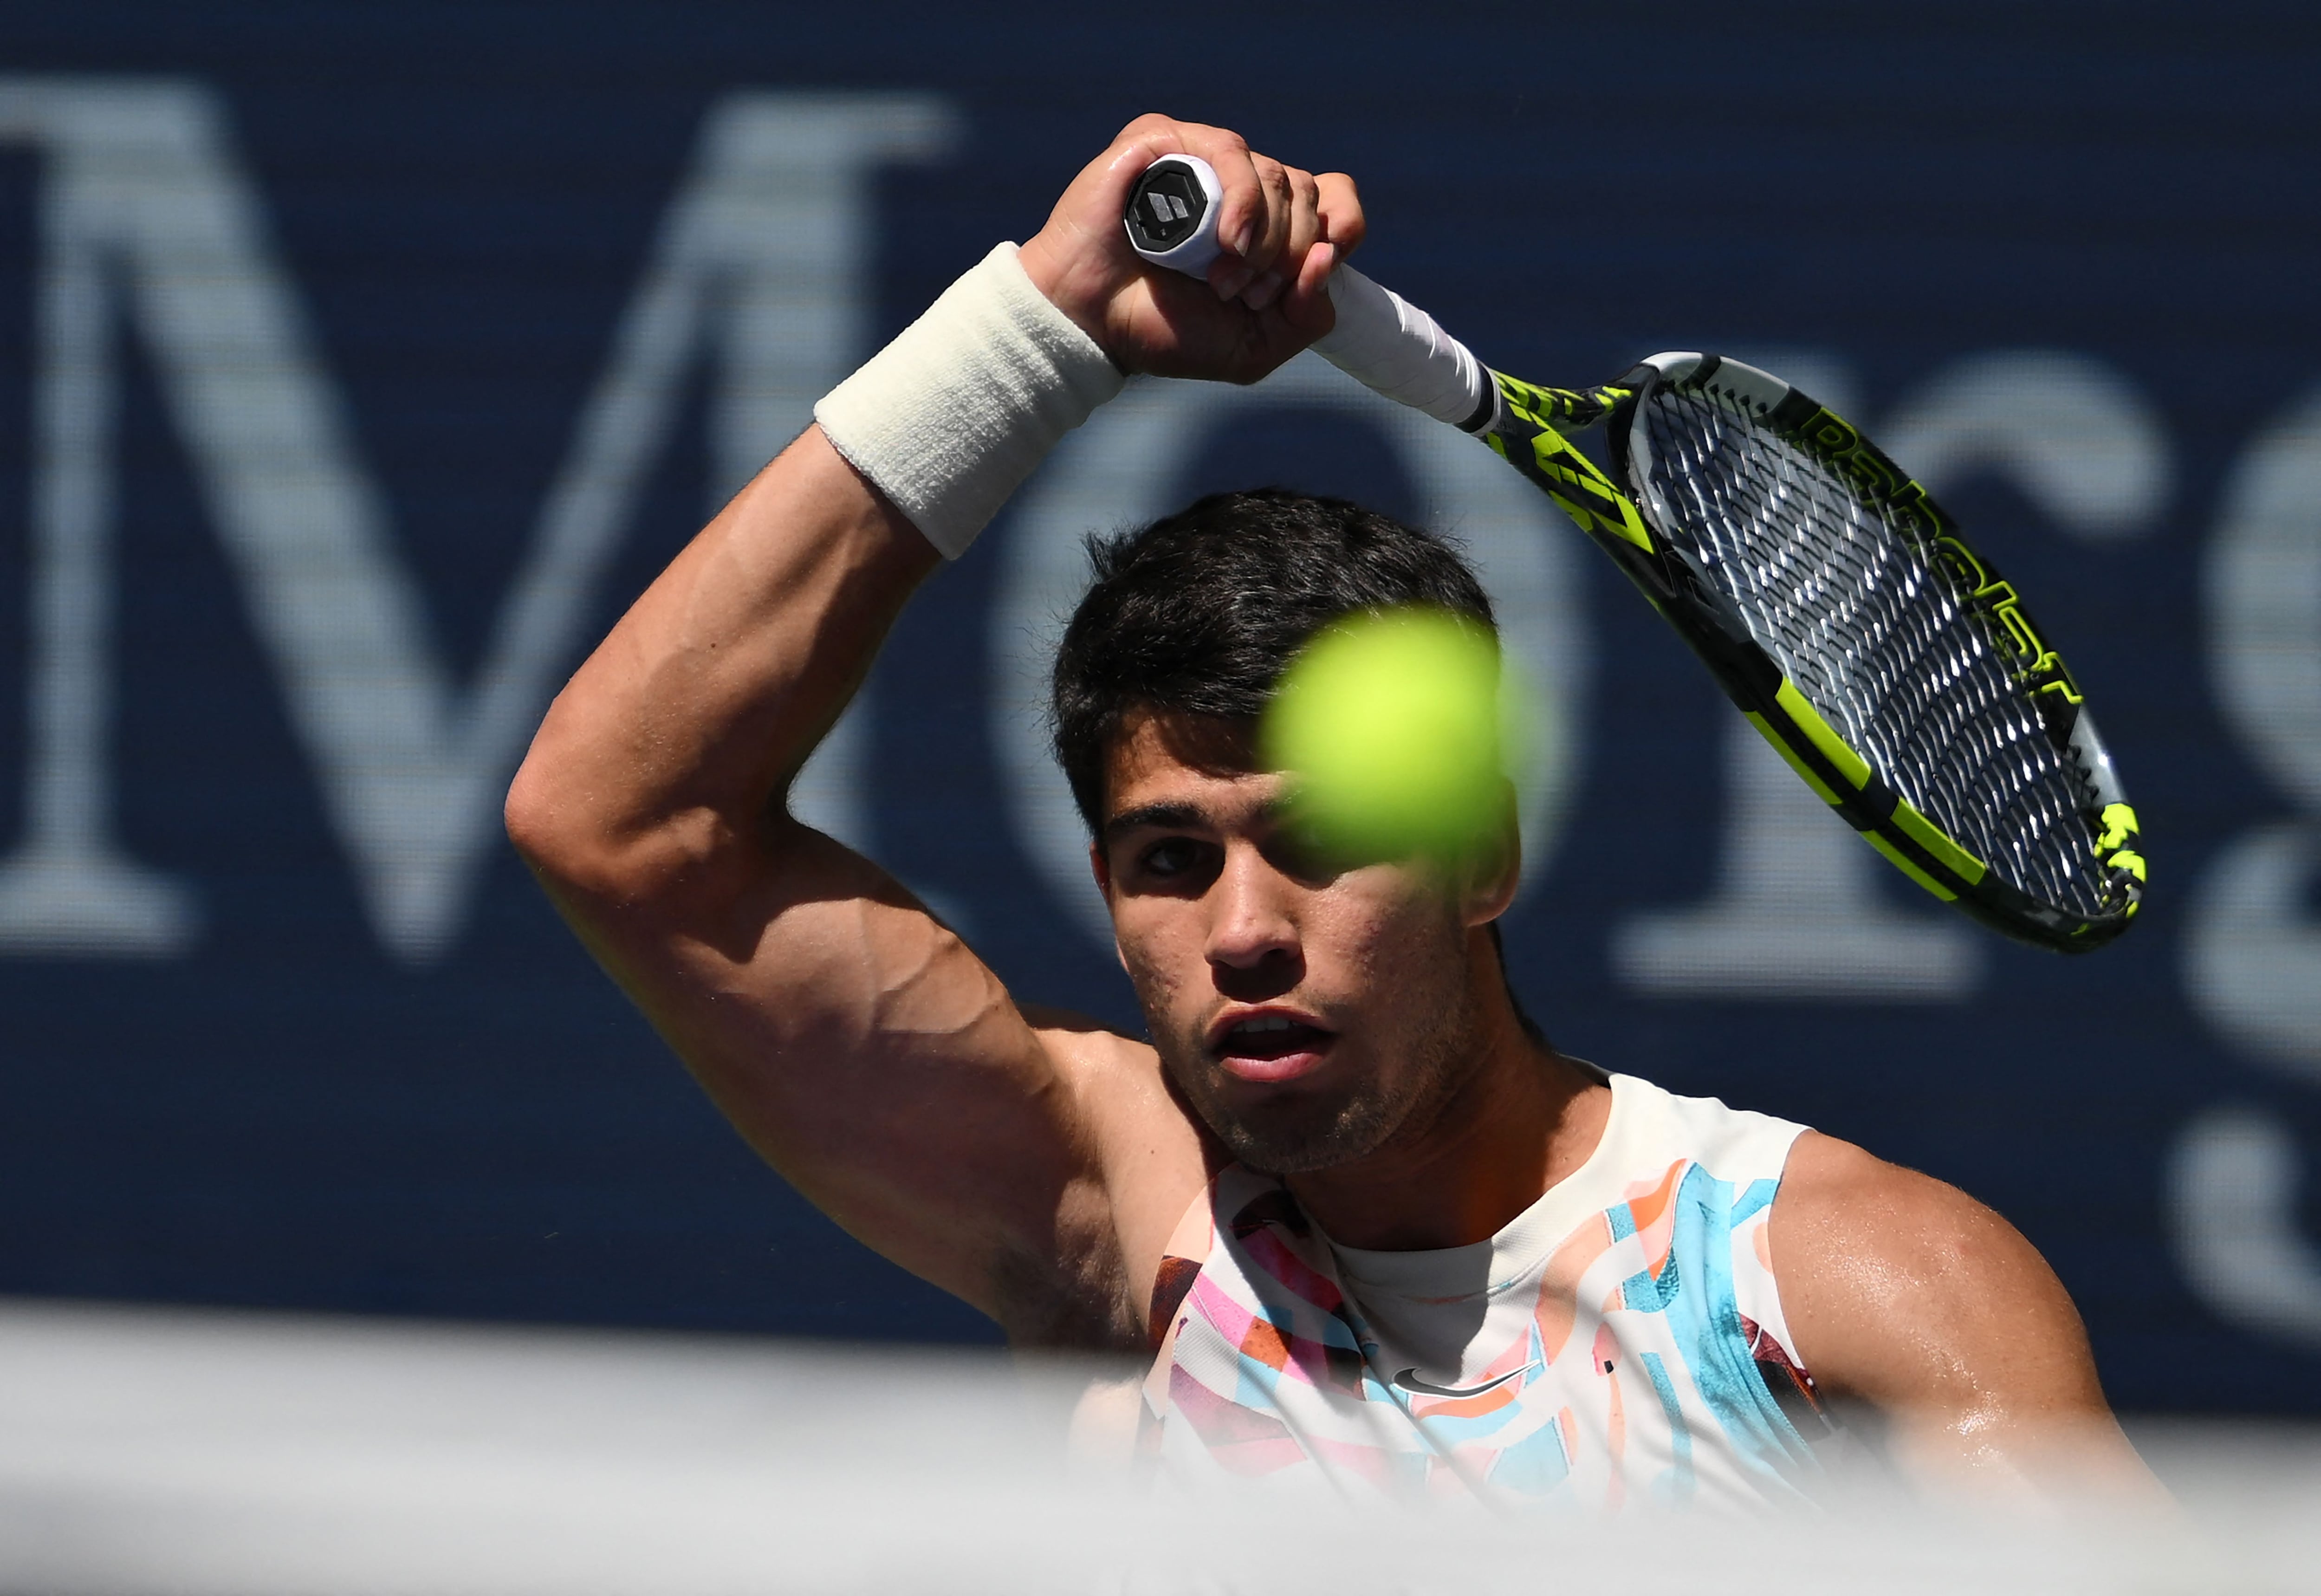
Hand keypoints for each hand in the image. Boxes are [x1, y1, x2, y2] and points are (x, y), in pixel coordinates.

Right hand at [1017, 114, 1364, 384]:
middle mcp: (1242, 189)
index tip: (1320, 268)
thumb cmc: (1163, 331)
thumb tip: (1330, 257)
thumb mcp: (1252, 348)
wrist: (1091, 323)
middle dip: (1290, 255)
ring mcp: (1205, 163)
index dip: (1344, 226)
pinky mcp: (1169, 142)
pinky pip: (1232, 149)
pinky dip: (1243, 199)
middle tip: (1243, 294)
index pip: (1336, 200)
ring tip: (1221, 279)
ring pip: (1278, 174)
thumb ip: (1305, 316)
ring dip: (1265, 239)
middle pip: (1309, 194)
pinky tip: (1225, 239)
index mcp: (1266, 228)